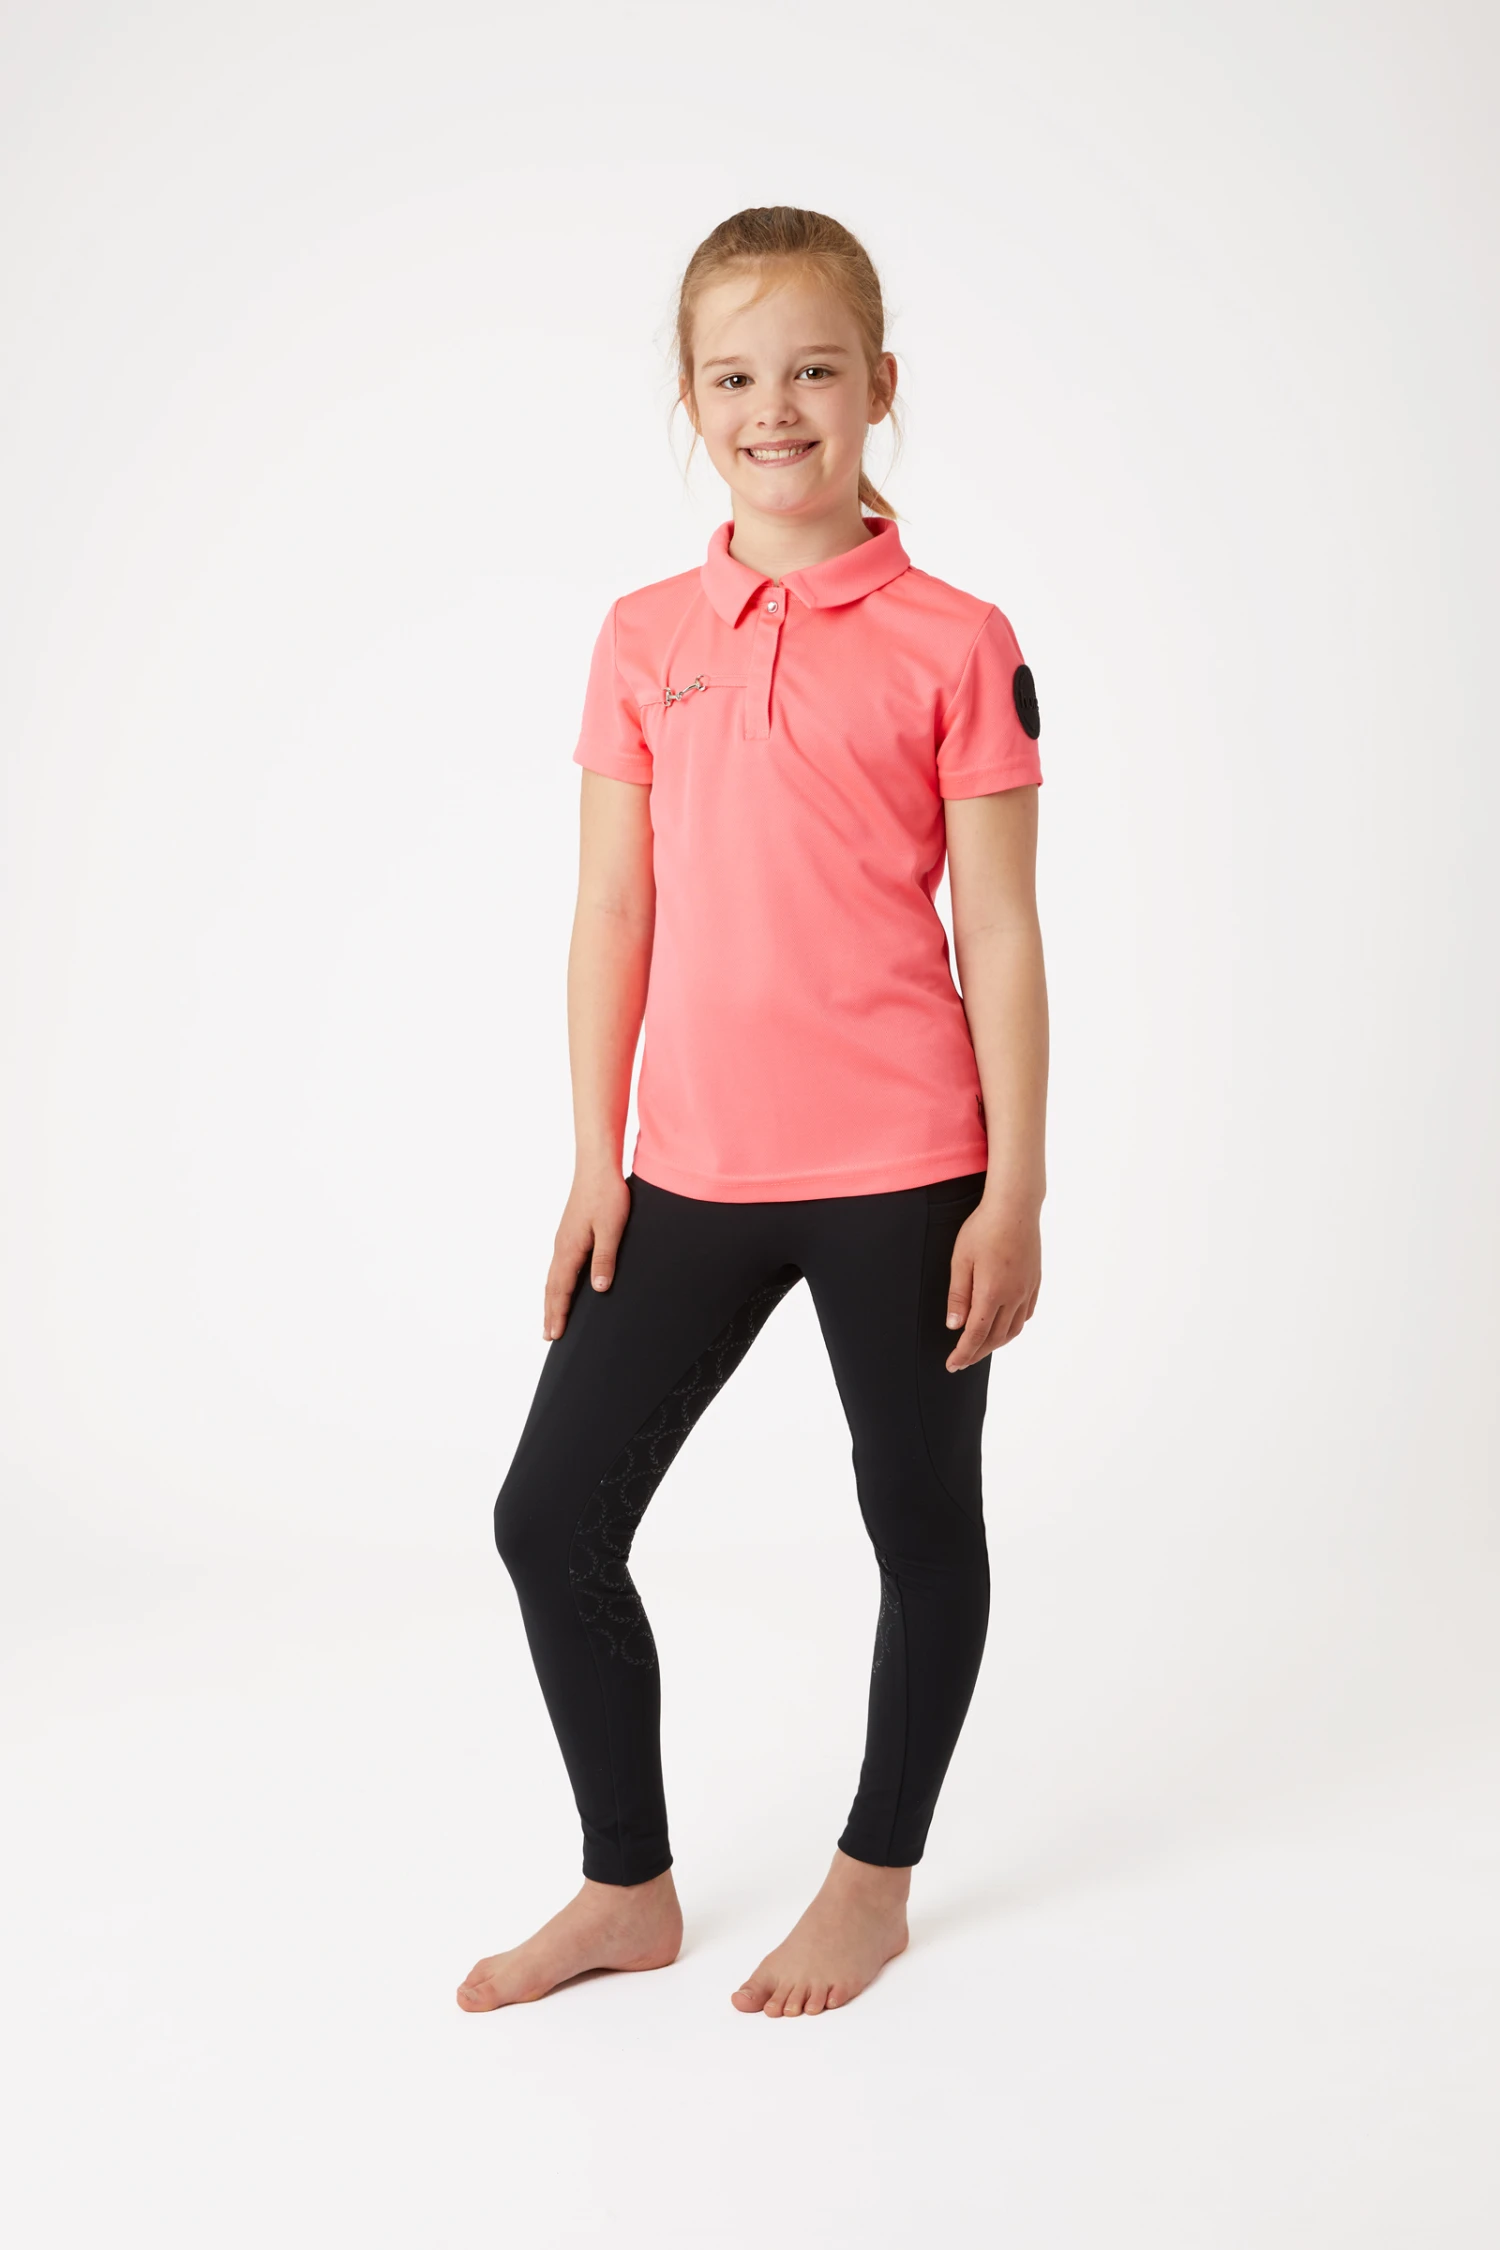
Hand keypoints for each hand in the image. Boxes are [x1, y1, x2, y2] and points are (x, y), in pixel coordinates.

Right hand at [543, 1166, 631, 1340]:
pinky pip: (558, 1266)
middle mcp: (562, 1247)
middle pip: (552, 1287)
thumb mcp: (611, 1229)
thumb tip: (600, 1287)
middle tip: (548, 1336)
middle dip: (550, 1312)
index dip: (559, 1313)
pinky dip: (556, 1284)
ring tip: (551, 1318)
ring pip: (553, 1277)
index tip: (555, 1334)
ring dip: (551, 1300)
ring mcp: (563, 1240)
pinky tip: (561, 1286)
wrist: (596, 1167)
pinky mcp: (569, 1234)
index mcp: (570, 1249)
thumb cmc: (606, 1196)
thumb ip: (604, 1258)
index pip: (562, 1289)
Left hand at [944, 1193, 1041, 1370]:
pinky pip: (1026, 1313)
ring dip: (996, 1343)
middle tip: (961, 1360)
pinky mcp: (1035, 1281)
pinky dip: (1013, 1326)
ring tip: (980, 1346)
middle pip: (996, 1337)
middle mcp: (1014, 1296)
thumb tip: (955, 1326)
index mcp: (992, 1293)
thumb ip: (958, 1295)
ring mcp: (1027, 1289)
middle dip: (977, 1352)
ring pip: (1014, 1329)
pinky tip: (1004, 1325)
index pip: (976, 1334)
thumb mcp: (961, 1260)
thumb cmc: (983, 1228)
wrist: (1015, 1206)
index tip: (952, 1365)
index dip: (963, 1353)